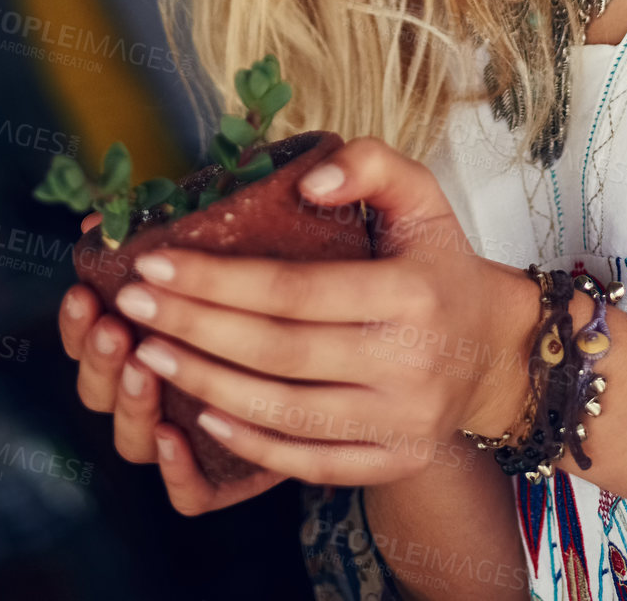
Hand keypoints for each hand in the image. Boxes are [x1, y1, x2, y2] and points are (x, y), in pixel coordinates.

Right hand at [57, 212, 286, 512]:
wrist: (354, 334)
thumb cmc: (287, 266)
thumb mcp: (235, 230)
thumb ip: (166, 220)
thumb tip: (96, 214)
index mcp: (146, 332)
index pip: (88, 336)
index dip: (76, 322)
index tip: (84, 289)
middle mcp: (157, 387)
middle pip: (99, 391)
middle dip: (98, 359)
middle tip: (115, 327)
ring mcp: (189, 432)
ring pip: (133, 441)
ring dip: (129, 404)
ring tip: (142, 366)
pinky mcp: (229, 473)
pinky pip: (189, 494)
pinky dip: (175, 471)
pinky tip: (174, 434)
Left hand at [113, 136, 538, 486]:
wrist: (495, 346)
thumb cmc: (439, 260)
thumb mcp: (420, 193)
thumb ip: (370, 164)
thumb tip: (307, 181)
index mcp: (411, 293)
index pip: (293, 290)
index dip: (216, 280)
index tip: (154, 263)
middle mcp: (409, 365)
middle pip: (277, 352)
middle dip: (193, 327)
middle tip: (131, 304)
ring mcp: (401, 423)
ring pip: (284, 413)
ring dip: (206, 383)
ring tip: (147, 352)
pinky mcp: (393, 461)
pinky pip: (309, 462)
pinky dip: (251, 444)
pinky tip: (202, 412)